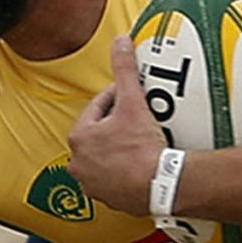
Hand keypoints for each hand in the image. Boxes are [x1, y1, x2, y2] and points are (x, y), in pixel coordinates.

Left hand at [67, 36, 169, 214]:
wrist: (161, 185)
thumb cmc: (142, 148)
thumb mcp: (133, 102)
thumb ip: (124, 70)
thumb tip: (120, 43)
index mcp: (79, 138)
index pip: (97, 108)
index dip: (117, 98)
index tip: (132, 97)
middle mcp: (80, 164)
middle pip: (99, 133)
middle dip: (116, 125)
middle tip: (137, 119)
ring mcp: (94, 184)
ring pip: (105, 157)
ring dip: (118, 148)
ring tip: (140, 141)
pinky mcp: (110, 199)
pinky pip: (115, 179)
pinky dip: (125, 171)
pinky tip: (141, 164)